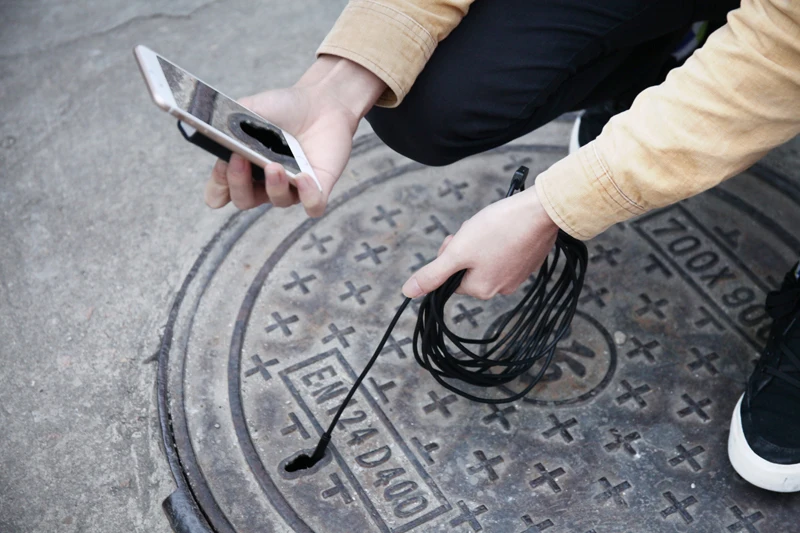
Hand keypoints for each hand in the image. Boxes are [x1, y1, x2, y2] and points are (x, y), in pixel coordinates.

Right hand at [205, 56, 385, 216]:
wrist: (321, 101)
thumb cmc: (285, 108)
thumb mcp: (251, 109)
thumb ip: (231, 122)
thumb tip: (219, 134)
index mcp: (244, 166)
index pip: (221, 191)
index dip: (217, 186)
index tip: (221, 165)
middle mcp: (266, 182)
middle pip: (244, 200)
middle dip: (238, 184)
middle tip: (240, 159)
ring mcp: (292, 187)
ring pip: (278, 202)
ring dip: (274, 186)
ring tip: (274, 165)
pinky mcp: (319, 188)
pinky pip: (313, 207)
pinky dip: (308, 197)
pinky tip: (303, 178)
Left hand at [402, 187, 559, 299]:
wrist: (540, 212)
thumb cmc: (498, 229)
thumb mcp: (457, 251)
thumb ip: (432, 274)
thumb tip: (408, 292)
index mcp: (481, 290)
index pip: (451, 277)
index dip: (451, 255)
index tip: (461, 239)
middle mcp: (500, 289)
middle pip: (468, 268)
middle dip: (467, 247)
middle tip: (476, 230)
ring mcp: (518, 276)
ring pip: (486, 258)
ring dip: (483, 242)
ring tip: (494, 227)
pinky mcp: (529, 262)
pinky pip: (505, 253)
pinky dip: (501, 239)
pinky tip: (506, 228)